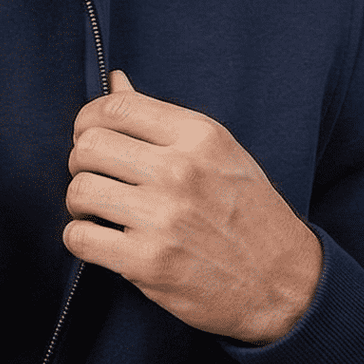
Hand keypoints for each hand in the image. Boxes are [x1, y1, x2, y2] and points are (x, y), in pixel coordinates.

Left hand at [63, 69, 321, 345]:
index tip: (89, 137)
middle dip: (82, 163)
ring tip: (99, 212)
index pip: (115, 107)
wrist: (284, 283)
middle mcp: (180, 171)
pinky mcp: (148, 262)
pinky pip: (79, 237)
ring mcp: (163, 218)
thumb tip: (115, 80)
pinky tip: (103, 241)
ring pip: (79, 190)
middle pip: (89, 146)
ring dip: (79, 203)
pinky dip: (81, 240)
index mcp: (200, 137)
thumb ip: (162, 121)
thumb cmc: (250, 214)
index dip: (88, 121)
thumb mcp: (219, 154)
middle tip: (97, 179)